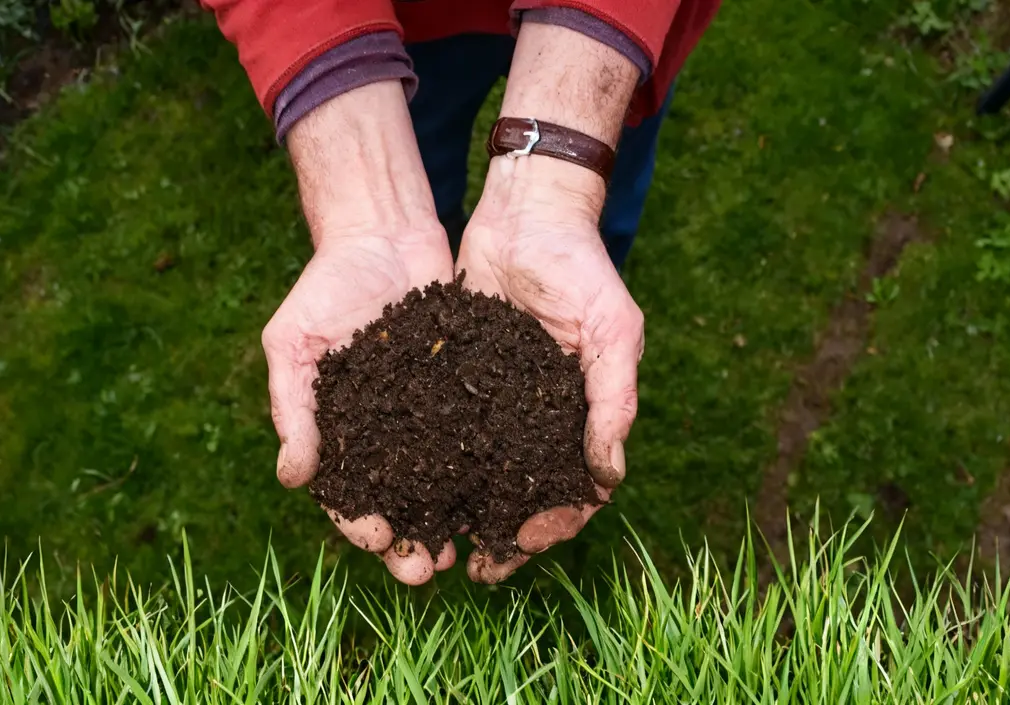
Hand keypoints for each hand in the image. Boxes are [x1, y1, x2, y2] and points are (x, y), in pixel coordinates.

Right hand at [263, 228, 456, 584]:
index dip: (361, 525)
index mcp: (341, 435)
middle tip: (429, 570)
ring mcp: (429, 417)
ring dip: (454, 520)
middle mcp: (387, 436)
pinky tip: (508, 493)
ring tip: (470, 549)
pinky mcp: (468, 392)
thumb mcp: (293, 344)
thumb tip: (292, 478)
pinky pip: (479, 438)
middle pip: (401, 504)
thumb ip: (292, 409)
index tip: (380, 542)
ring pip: (445, 483)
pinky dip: (491, 469)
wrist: (381, 235)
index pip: (349, 496)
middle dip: (413, 542)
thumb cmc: (323, 288)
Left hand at [456, 157, 643, 583]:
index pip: (571, 489)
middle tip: (468, 567)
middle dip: (496, 536)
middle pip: (516, 494)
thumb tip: (608, 477)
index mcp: (578, 416)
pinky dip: (421, 464)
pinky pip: (436, 431)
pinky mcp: (451, 379)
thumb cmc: (582, 268)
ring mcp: (492, 402)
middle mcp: (534, 418)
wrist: (527, 213)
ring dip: (454, 511)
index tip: (522, 545)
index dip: (551, 524)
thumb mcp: (611, 329)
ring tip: (427, 544)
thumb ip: (613, 399)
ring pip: (472, 473)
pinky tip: (396, 489)